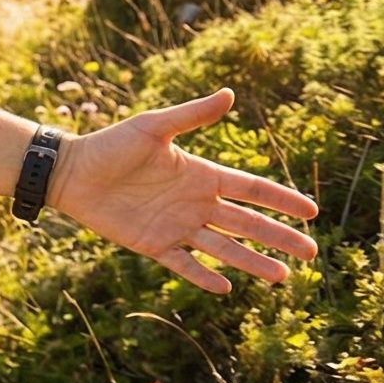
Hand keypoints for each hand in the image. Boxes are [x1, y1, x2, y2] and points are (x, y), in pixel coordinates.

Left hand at [48, 87, 321, 293]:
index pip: (252, 190)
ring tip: (282, 277)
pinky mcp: (153, 245)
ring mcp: (176, 226)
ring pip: (224, 249)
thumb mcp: (153, 127)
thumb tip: (230, 94)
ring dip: (252, 262)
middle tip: (312, 252)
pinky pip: (184, 264)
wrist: (70, 172)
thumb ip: (191, 115)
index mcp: (201, 175)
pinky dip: (203, 277)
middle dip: (279, 237)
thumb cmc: (109, 145)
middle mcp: (195, 203)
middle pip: (247, 224)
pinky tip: (227, 288)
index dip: (281, 200)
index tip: (311, 212)